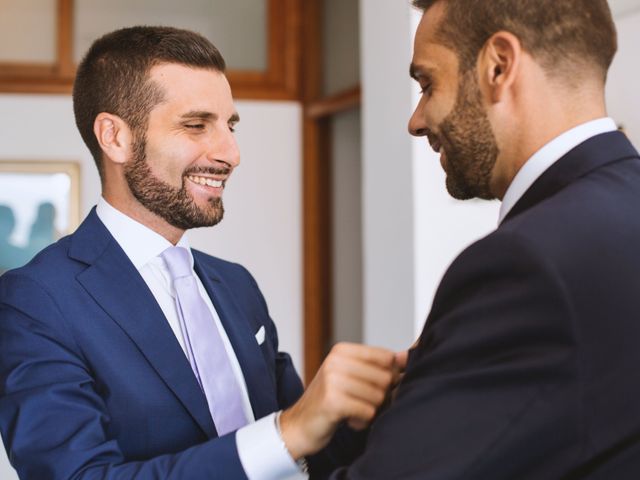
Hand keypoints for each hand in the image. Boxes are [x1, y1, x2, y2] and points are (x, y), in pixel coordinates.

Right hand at [279, 342, 400, 458]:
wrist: (298, 426)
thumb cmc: (329, 400)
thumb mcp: (351, 376)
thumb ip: (378, 366)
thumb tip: (406, 356)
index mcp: (341, 350)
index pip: (386, 357)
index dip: (389, 375)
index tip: (373, 386)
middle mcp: (335, 361)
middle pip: (386, 377)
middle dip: (380, 396)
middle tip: (361, 402)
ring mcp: (332, 380)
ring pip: (379, 396)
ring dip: (371, 410)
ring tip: (353, 411)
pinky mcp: (333, 401)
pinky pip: (368, 412)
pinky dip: (363, 422)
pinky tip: (349, 420)